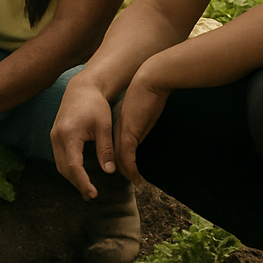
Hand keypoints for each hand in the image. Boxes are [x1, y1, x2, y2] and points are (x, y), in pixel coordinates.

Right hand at [50, 78, 115, 199]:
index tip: (94, 194)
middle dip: (77, 183)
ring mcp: (53, 136)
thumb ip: (106, 149)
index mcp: (69, 134)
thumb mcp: (104, 126)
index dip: (82, 182)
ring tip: (87, 189)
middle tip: (92, 195)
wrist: (82, 89)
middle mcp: (57, 136)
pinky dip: (68, 168)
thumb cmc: (95, 105)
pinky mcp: (55, 135)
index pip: (73, 165)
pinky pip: (59, 157)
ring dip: (71, 177)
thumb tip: (109, 172)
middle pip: (63, 168)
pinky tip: (79, 173)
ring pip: (59, 164)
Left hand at [114, 68, 170, 186]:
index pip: (113, 147)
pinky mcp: (129, 132)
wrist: (151, 80)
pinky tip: (136, 178)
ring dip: (127, 172)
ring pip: (118, 158)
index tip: (125, 171)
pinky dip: (130, 168)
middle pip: (112, 154)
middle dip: (120, 169)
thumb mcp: (143, 115)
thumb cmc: (150, 94)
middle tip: (129, 181)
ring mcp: (122, 131)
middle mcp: (117, 129)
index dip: (117, 160)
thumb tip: (137, 140)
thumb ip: (138, 129)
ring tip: (135, 182)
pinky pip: (126, 155)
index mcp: (120, 125)